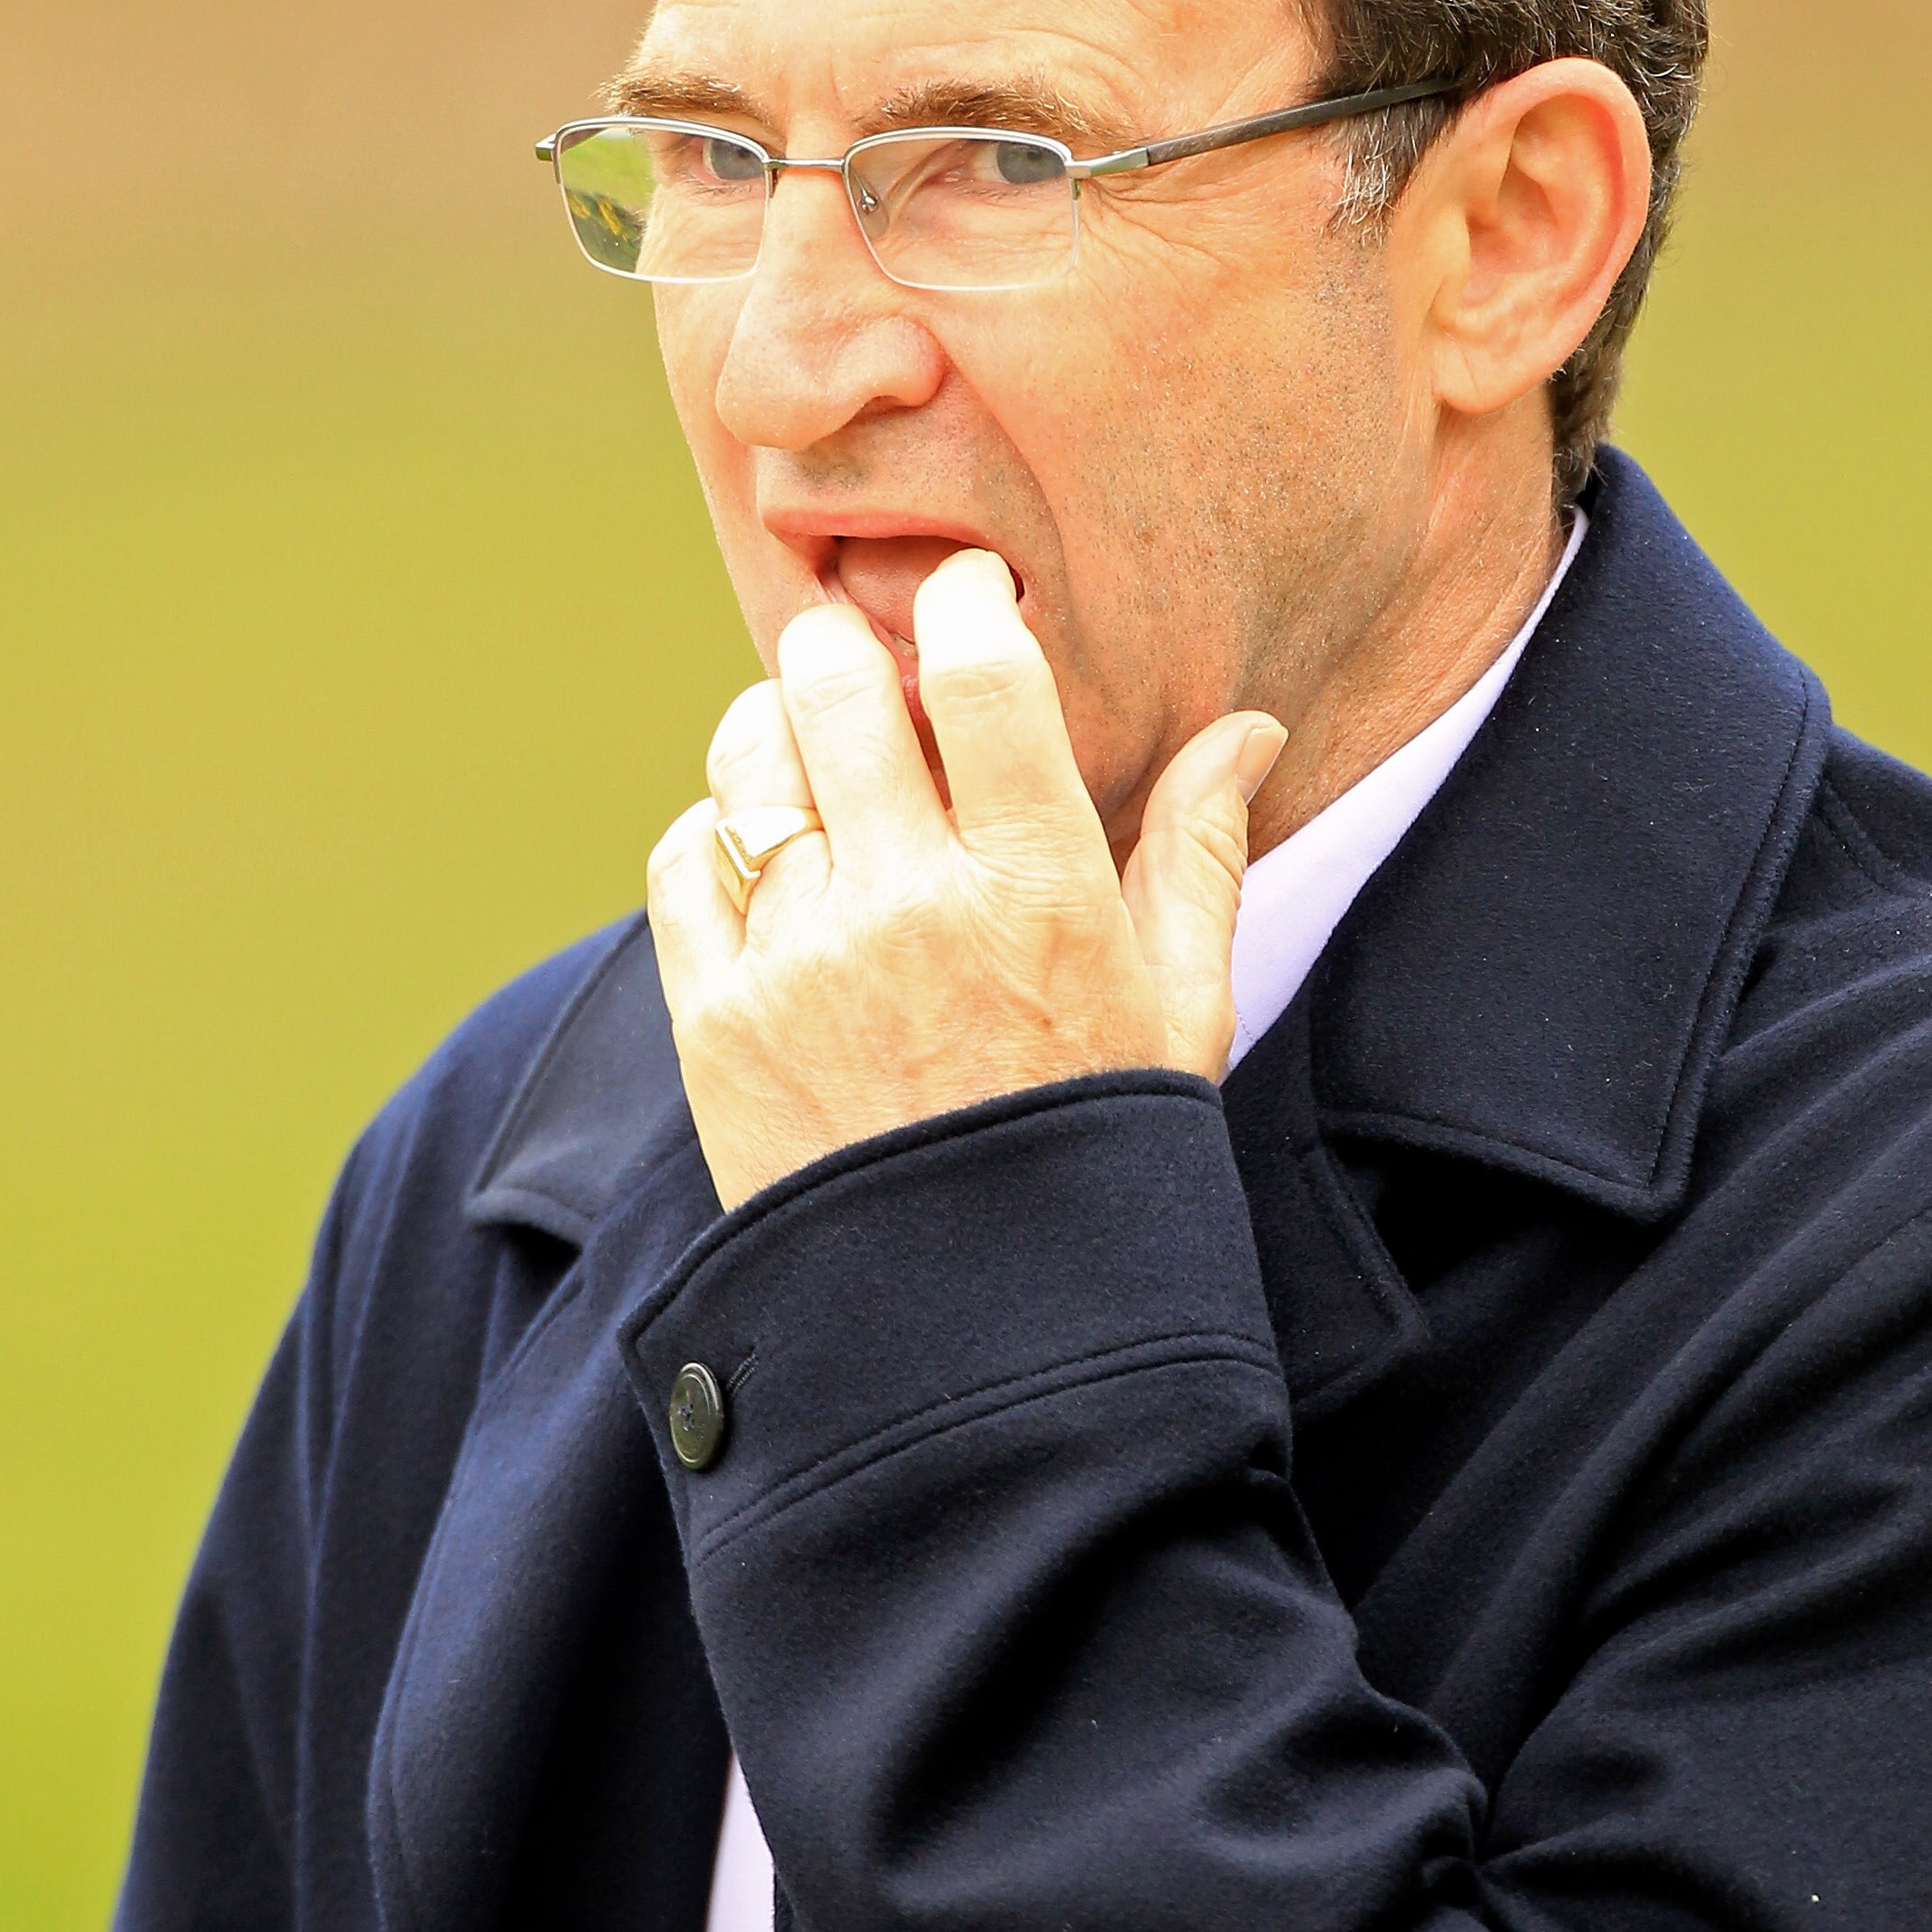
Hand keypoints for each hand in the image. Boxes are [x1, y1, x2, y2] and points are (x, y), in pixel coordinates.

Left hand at [647, 550, 1284, 1213]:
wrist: (978, 1331)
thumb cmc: (1098, 1154)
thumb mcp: (1182, 1010)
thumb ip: (1198, 853)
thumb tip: (1243, 727)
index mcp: (1039, 890)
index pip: (982, 670)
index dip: (965, 600)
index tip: (968, 601)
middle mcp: (910, 906)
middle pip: (834, 680)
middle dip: (850, 650)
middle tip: (872, 670)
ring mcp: (800, 961)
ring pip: (749, 756)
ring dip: (778, 733)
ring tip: (817, 763)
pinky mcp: (715, 1021)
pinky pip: (687, 859)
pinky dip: (721, 836)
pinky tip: (770, 864)